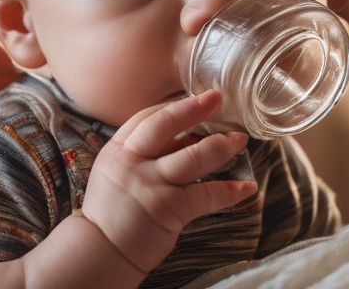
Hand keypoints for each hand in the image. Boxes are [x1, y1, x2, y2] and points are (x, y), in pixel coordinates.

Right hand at [80, 90, 258, 272]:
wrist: (100, 252)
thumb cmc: (112, 213)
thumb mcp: (117, 174)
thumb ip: (144, 154)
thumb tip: (185, 136)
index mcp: (117, 150)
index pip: (146, 117)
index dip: (173, 105)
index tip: (194, 97)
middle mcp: (132, 162)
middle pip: (166, 125)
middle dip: (194, 109)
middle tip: (217, 98)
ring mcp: (151, 184)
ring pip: (193, 156)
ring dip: (221, 146)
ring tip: (240, 140)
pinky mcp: (169, 209)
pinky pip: (207, 194)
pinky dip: (230, 191)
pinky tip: (248, 188)